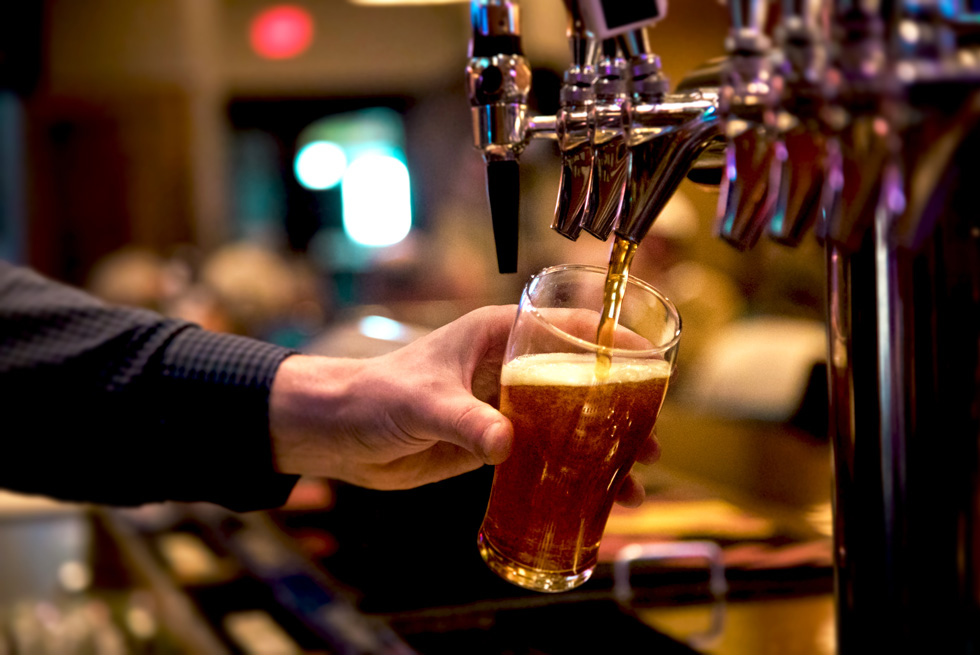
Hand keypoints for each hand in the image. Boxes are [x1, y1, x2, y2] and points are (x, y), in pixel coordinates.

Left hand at [269, 304, 660, 503]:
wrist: (338, 432)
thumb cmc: (375, 395)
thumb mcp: (423, 402)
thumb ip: (466, 421)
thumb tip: (509, 447)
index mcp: (497, 335)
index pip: (570, 329)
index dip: (616, 345)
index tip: (656, 367)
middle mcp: (507, 367)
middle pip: (580, 383)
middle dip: (620, 412)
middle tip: (653, 444)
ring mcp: (502, 406)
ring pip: (567, 424)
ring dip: (600, 451)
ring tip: (635, 484)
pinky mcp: (491, 442)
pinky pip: (541, 456)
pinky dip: (568, 475)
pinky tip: (592, 499)